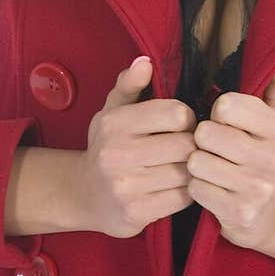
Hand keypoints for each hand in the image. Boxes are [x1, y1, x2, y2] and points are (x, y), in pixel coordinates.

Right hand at [80, 56, 196, 237]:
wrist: (83, 195)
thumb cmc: (108, 146)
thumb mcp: (112, 111)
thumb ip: (129, 84)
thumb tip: (145, 62)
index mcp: (115, 123)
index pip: (177, 114)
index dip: (187, 118)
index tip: (181, 125)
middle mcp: (117, 154)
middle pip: (185, 145)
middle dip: (192, 145)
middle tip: (187, 148)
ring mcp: (126, 186)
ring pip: (186, 173)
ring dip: (191, 170)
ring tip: (183, 166)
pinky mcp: (136, 213)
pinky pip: (182, 198)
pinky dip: (186, 192)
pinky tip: (176, 186)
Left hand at [186, 61, 274, 252]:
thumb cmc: (266, 159)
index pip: (226, 105)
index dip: (217, 113)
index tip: (226, 123)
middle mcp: (272, 158)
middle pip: (207, 133)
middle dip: (203, 140)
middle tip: (214, 148)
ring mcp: (256, 188)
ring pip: (197, 161)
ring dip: (197, 165)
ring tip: (211, 168)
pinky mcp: (238, 212)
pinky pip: (195, 188)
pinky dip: (197, 188)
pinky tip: (211, 188)